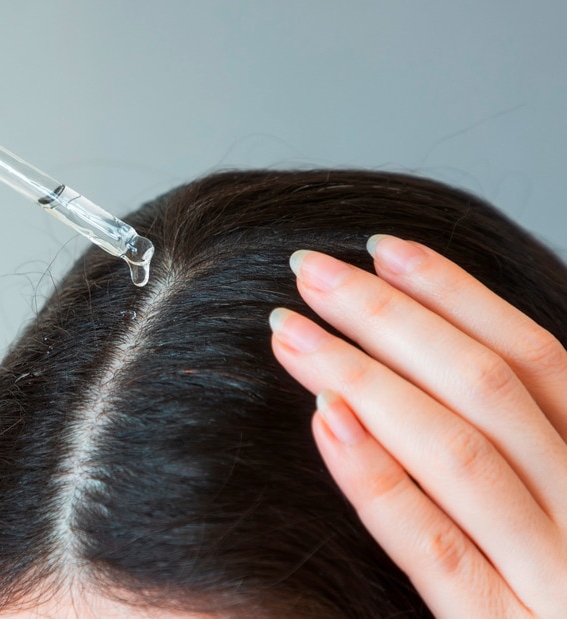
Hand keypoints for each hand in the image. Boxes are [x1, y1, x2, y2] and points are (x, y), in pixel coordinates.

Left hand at [270, 235, 566, 616]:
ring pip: (461, 452)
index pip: (539, 363)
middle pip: (490, 390)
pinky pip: (438, 549)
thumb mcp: (561, 522)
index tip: (385, 248)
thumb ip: (520, 461)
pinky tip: (325, 422)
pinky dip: (380, 478)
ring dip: (366, 376)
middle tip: (312, 269)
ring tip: (292, 329)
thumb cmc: (551, 595)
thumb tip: (426, 375)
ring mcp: (555, 584)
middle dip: (395, 317)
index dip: (459, 296)